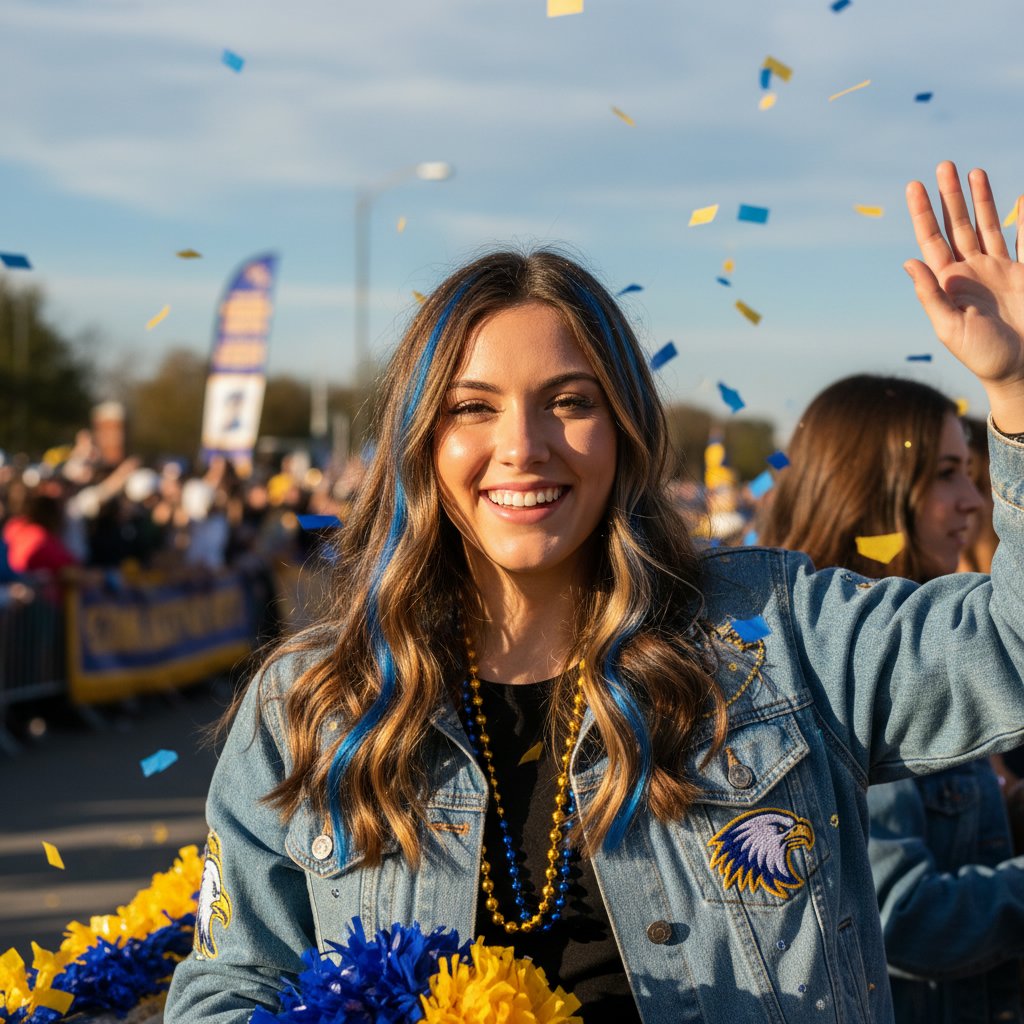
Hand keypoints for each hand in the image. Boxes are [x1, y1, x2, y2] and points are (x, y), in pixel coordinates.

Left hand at [905, 161, 1023, 430]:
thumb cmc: (982, 355)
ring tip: (971, 171)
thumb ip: (930, 295)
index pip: (931, 240)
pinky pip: (1022, 238)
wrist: (1020, 369)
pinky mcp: (1022, 273)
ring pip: (985, 225)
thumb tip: (909, 262)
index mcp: (947, 283)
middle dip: (949, 196)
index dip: (922, 213)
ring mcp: (997, 270)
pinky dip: (1023, 218)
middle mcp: (969, 271)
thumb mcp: (949, 328)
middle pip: (956, 225)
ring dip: (979, 199)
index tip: (914, 186)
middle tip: (943, 165)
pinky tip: (1020, 198)